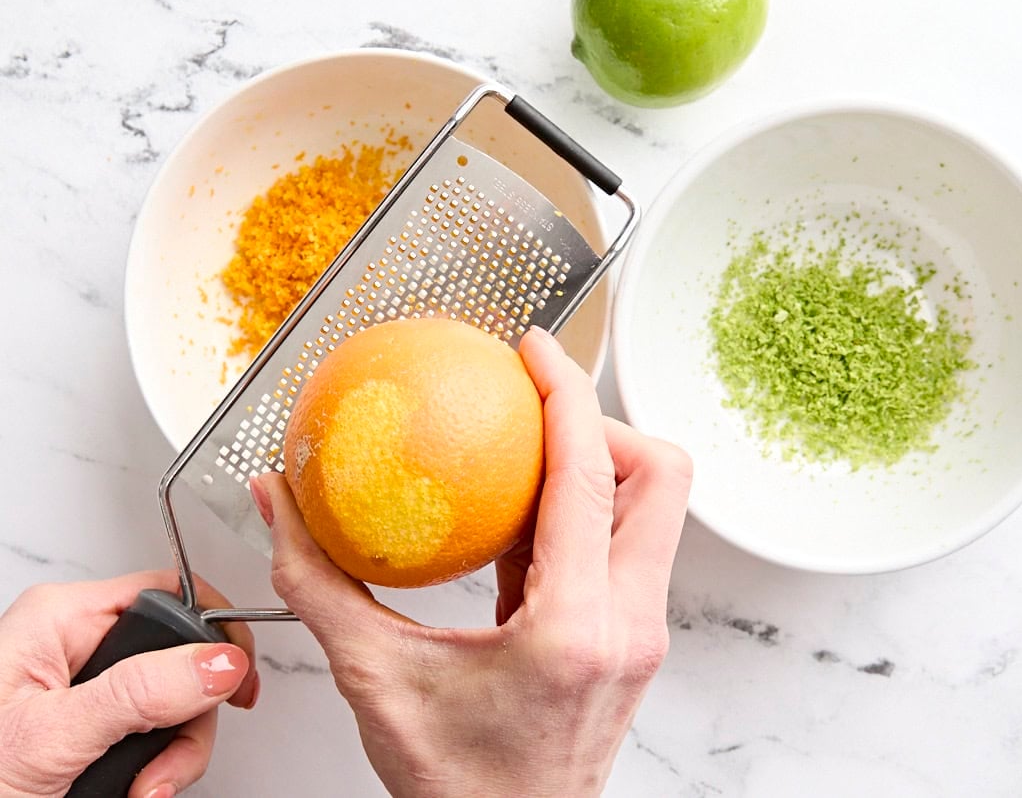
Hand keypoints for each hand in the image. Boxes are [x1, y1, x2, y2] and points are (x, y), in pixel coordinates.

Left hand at [0, 571, 257, 797]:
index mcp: (59, 620)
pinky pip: (155, 734)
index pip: (167, 592)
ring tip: (140, 790)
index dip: (212, 631)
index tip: (237, 677)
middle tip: (168, 761)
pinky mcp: (92, 728)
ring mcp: (86, 689)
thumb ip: (140, 693)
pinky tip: (134, 792)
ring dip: (172, 755)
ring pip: (176, 702)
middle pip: (180, 656)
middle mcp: (74, 646)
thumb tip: (218, 659)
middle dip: (187, 719)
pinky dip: (157, 770)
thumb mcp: (55, 737)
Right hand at [251, 325, 691, 796]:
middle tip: (533, 411)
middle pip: (661, 476)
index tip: (533, 349)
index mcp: (576, 627)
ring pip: (654, 509)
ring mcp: (641, 632)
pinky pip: (627, 545)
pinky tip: (519, 522)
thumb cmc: (456, 788)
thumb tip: (277, 502)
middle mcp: (629, 623)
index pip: (591, 477)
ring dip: (597, 466)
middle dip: (603, 422)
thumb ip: (317, 584)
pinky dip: (585, 513)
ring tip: (523, 458)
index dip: (568, 393)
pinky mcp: (632, 639)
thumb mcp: (375, 678)